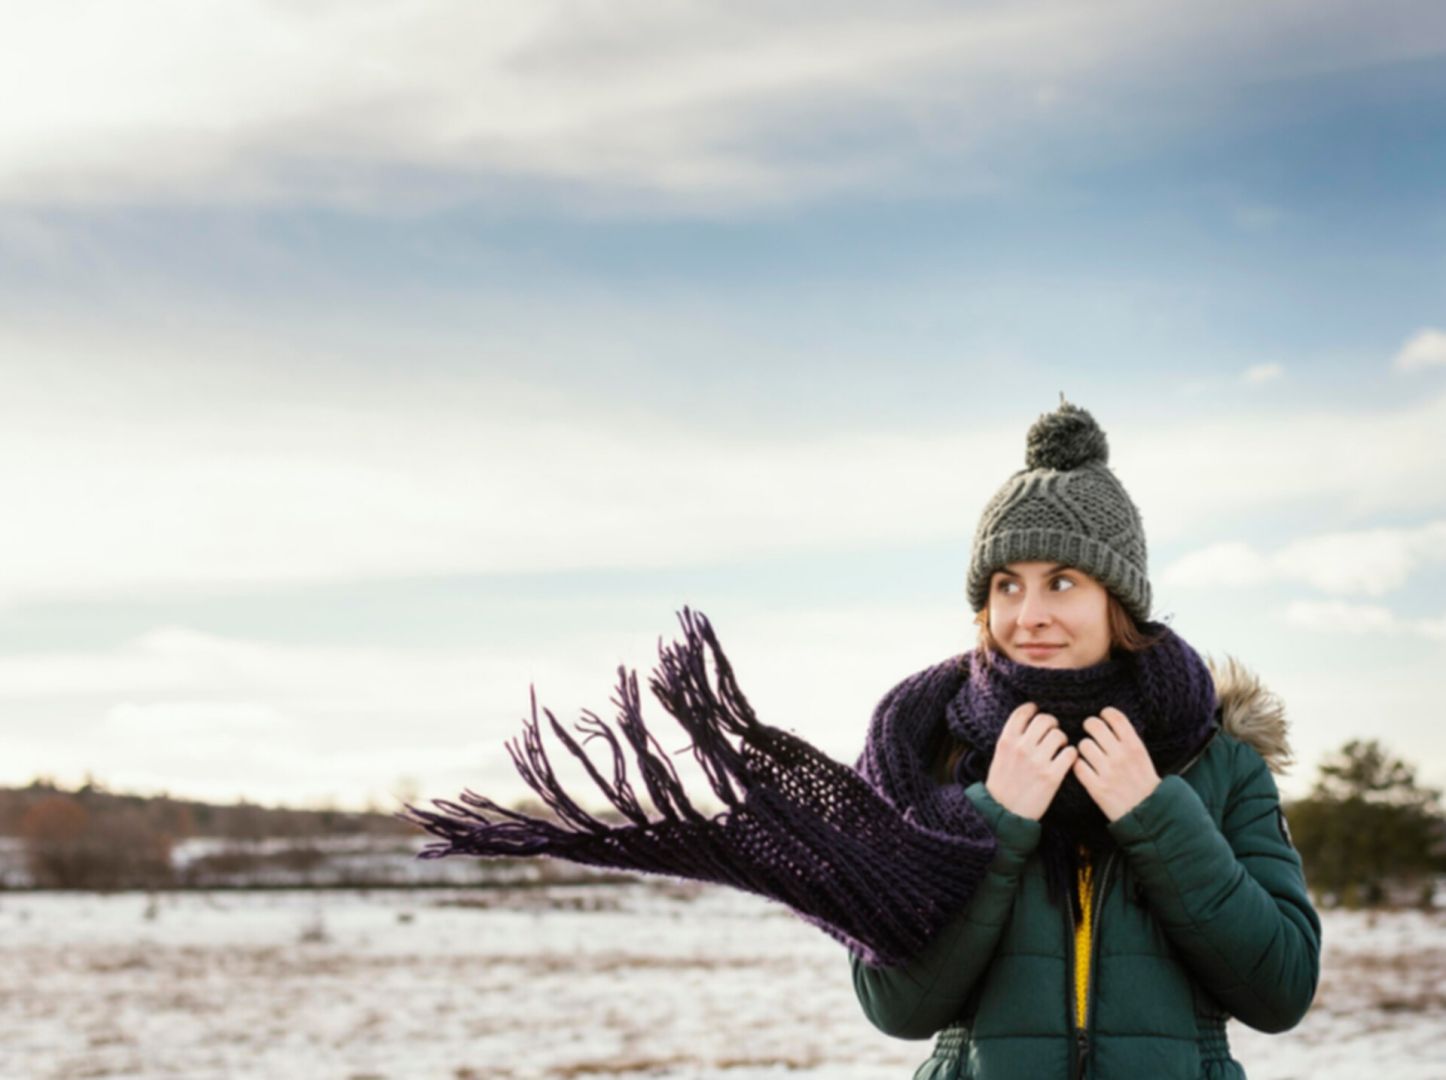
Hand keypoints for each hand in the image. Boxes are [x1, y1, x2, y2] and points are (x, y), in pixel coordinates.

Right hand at [986, 702, 1078, 820]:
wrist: (1003, 812)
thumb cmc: (1002, 783)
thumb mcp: (999, 755)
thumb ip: (1013, 738)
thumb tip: (1030, 720)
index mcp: (1006, 740)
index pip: (1023, 712)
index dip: (1033, 708)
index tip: (1037, 712)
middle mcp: (1021, 747)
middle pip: (1045, 720)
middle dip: (1052, 723)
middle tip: (1053, 731)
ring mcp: (1037, 762)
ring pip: (1059, 735)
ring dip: (1062, 739)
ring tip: (1059, 748)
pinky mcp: (1052, 776)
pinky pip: (1070, 753)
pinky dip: (1071, 755)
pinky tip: (1066, 760)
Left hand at [1072, 707, 1160, 821]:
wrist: (1149, 816)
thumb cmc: (1144, 784)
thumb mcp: (1143, 758)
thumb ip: (1127, 741)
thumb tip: (1109, 722)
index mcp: (1135, 746)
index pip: (1115, 717)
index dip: (1105, 714)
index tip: (1103, 717)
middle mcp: (1121, 756)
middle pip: (1094, 726)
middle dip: (1089, 726)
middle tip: (1090, 732)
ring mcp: (1108, 772)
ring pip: (1083, 745)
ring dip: (1083, 748)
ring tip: (1089, 754)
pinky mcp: (1097, 788)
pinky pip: (1078, 766)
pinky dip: (1079, 766)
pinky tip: (1085, 769)